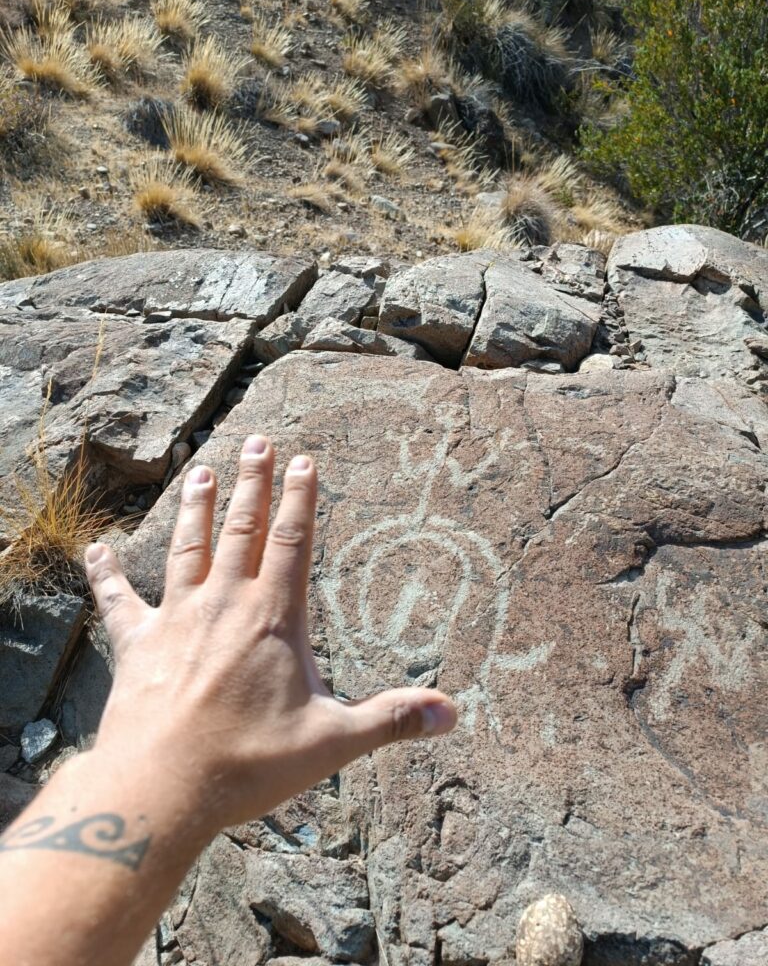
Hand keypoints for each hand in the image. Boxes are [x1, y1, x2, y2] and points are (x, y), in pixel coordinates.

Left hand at [85, 436, 456, 832]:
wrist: (162, 787)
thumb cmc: (249, 763)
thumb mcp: (332, 742)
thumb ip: (392, 720)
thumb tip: (452, 714)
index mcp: (273, 617)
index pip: (292, 541)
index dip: (300, 497)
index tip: (304, 459)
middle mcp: (225, 604)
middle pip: (243, 529)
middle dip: (253, 483)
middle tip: (257, 441)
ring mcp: (177, 619)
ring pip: (189, 547)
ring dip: (197, 508)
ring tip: (201, 471)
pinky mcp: (138, 643)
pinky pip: (119, 599)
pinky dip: (108, 574)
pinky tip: (97, 550)